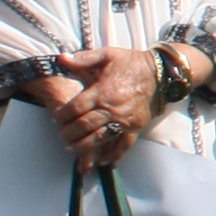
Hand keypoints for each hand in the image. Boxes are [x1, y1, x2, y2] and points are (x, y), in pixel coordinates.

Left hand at [51, 46, 162, 169]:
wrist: (160, 72)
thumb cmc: (131, 62)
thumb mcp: (107, 54)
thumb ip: (84, 58)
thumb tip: (61, 58)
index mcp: (101, 92)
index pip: (75, 108)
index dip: (62, 115)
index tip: (56, 118)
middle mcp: (111, 109)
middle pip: (83, 126)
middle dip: (68, 133)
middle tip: (62, 135)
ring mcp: (123, 121)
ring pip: (99, 139)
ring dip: (83, 147)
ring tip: (72, 148)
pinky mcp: (135, 127)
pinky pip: (123, 145)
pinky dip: (112, 155)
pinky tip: (102, 160)